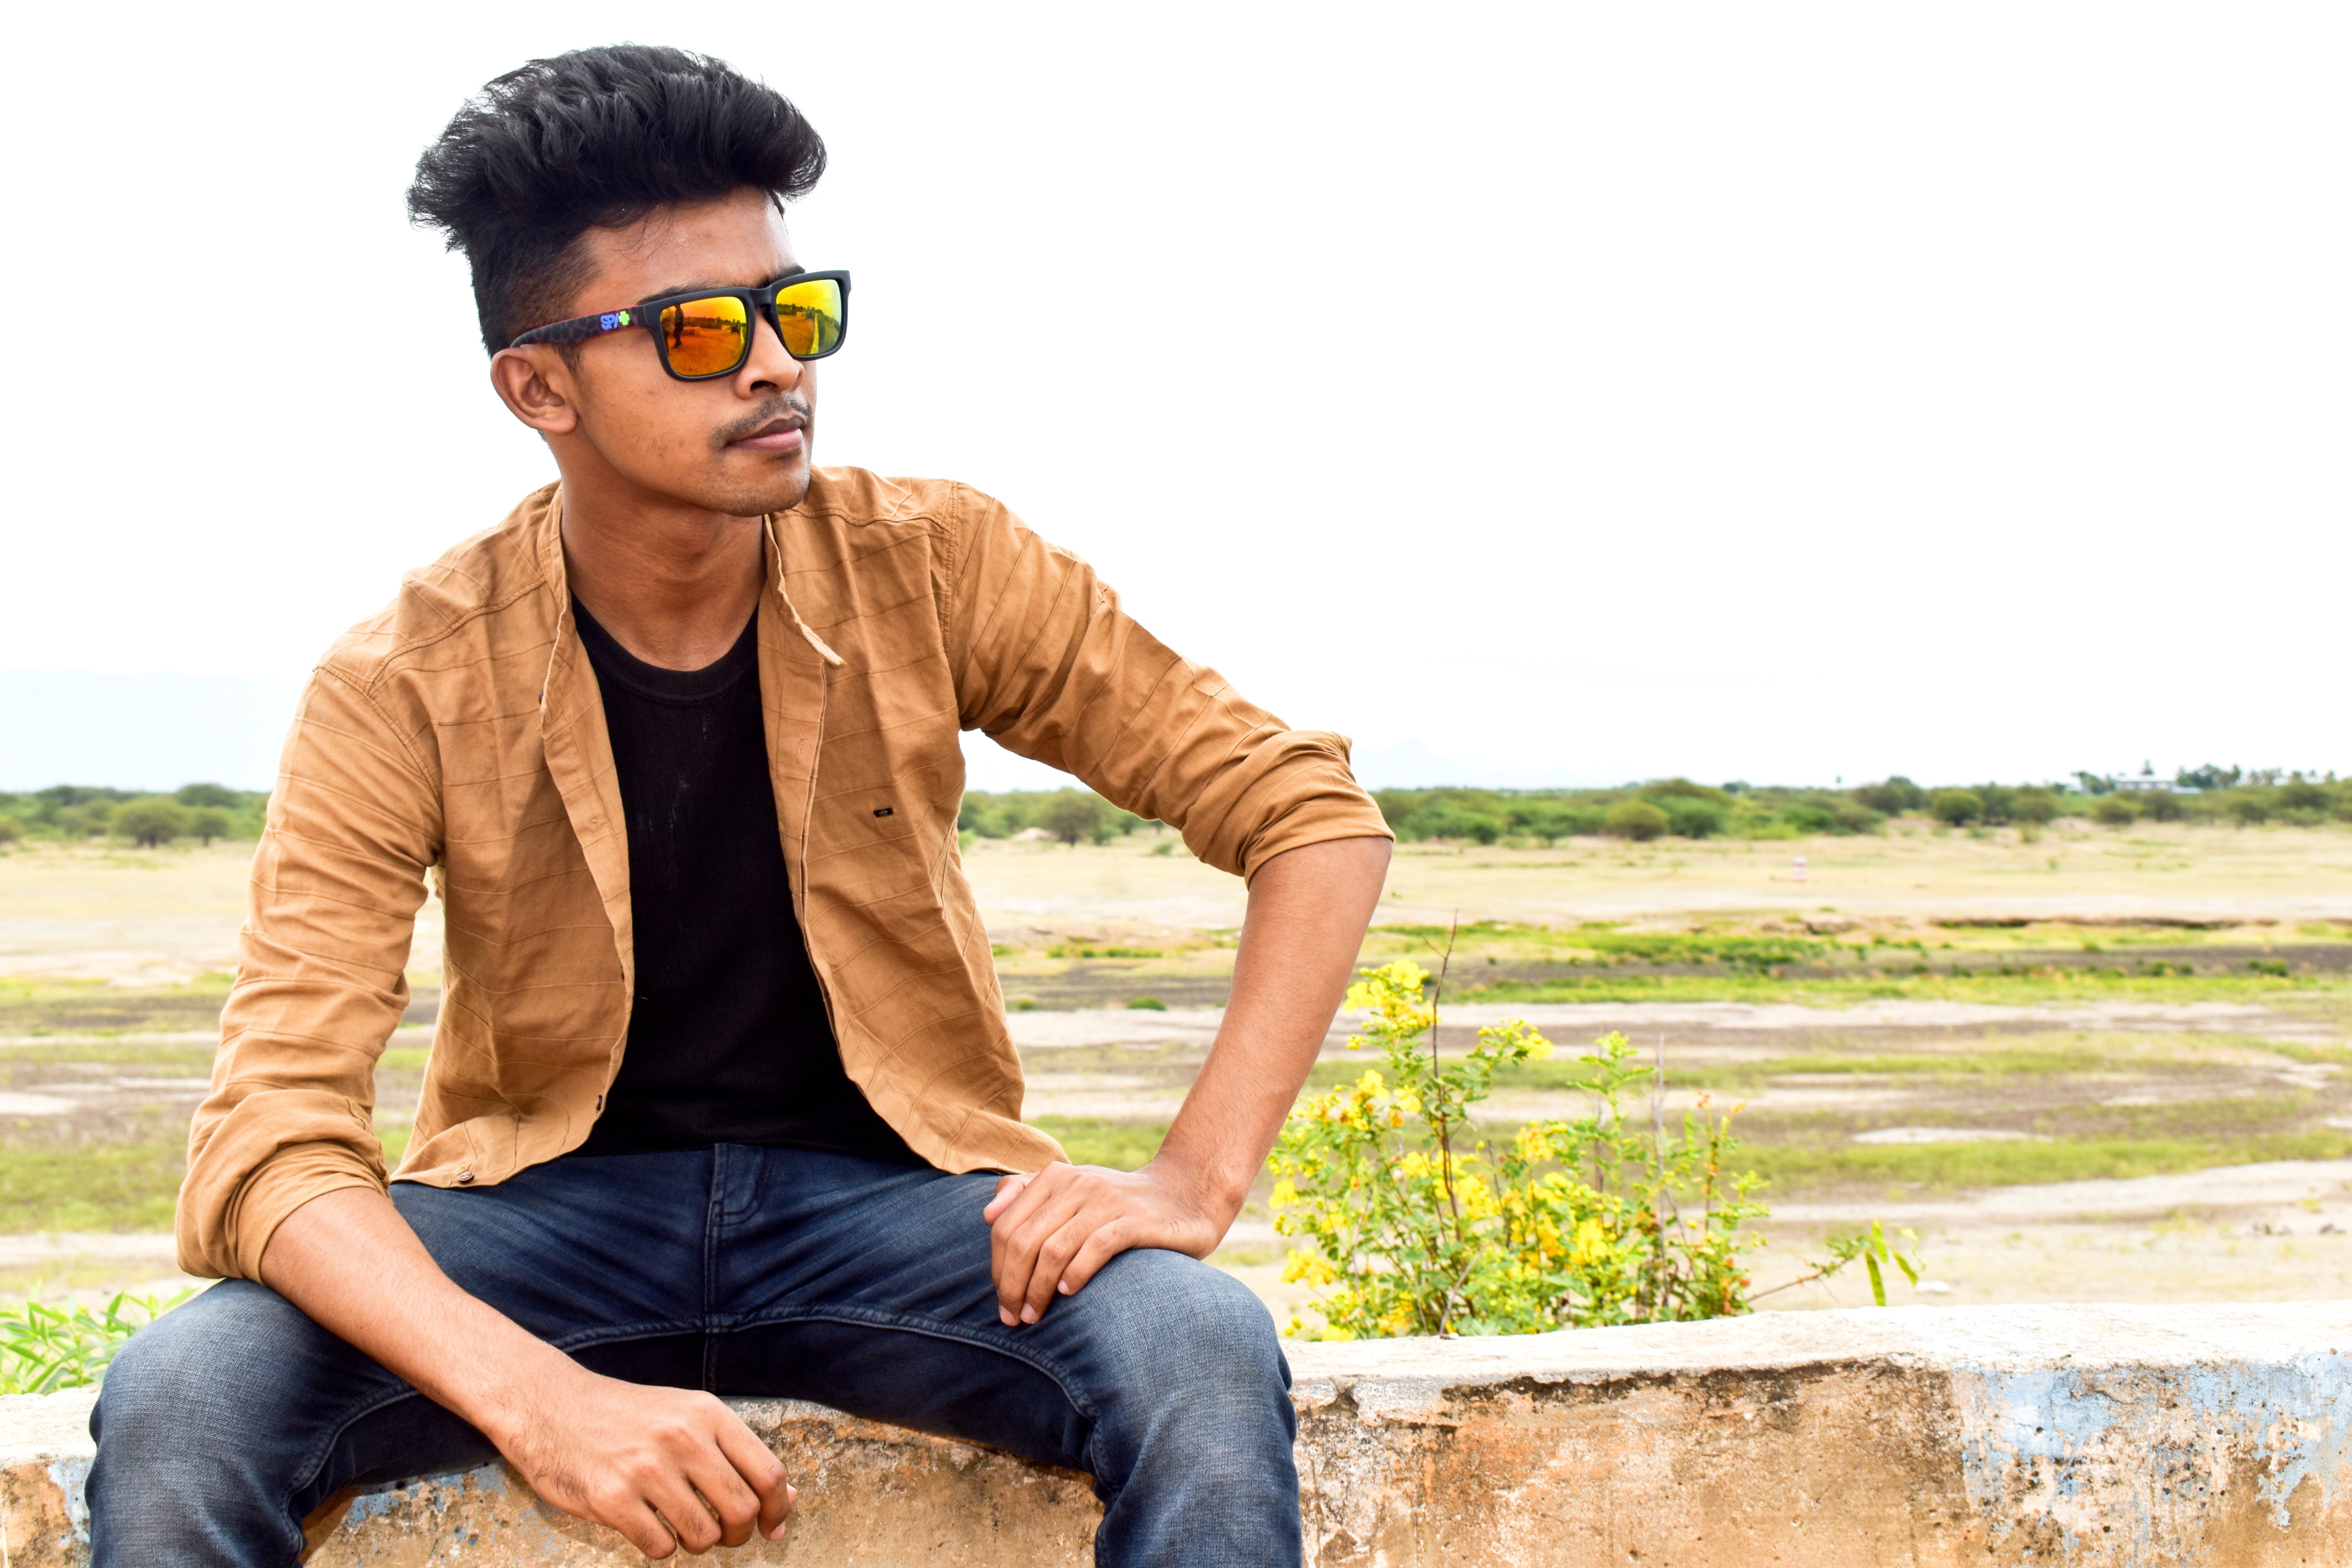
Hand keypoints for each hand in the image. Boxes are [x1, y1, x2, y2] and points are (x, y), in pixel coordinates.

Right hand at [487, 1361, 795, 1557]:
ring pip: (703, 1535)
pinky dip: (661, 1547)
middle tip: (725, 1534)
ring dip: (699, 1542)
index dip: (778, 1509)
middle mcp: (681, 1438)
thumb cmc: (628, 1416)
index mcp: (707, 1413)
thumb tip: (788, 1500)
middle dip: (740, 1534)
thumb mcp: (687, 1416)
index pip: (768, 1472)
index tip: (772, 1526)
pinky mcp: (611, 1499)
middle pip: (742, 1510)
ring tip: (681, 1526)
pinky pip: (660, 1547)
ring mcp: (645, 1469)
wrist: (550, 1406)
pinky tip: (648, 1526)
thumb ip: (737, 1454)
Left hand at [983, 1159, 1230, 1326]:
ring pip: (1054, 1248)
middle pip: (1024, 1240)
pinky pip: (1095, 1248)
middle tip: (1014, 1317)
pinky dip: (1076, 1274)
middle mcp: (1077, 1183)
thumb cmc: (1118, 1204)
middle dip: (1012, 1285)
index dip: (997, 1268)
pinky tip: (1068, 1292)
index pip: (1005, 1226)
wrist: (1185, 1195)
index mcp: (1055, 1177)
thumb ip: (1027, 1195)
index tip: (1002, 1301)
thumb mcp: (1072, 1193)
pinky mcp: (1135, 1220)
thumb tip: (987, 1214)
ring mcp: (1107, 1200)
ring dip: (1038, 1289)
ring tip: (1035, 1315)